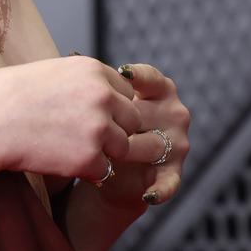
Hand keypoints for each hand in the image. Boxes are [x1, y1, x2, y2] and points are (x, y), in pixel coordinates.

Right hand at [0, 53, 153, 188]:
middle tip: (82, 137)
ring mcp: (98, 127)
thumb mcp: (51, 73)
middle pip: (132, 120)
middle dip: (114, 130)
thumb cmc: (8, 98)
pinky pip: (104, 170)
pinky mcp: (89, 157)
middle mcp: (103, 96)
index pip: (126, 92)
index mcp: (93, 70)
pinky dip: (86, 171)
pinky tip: (61, 162)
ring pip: (122, 147)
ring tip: (69, 149)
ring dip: (102, 152)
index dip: (110, 107)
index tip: (87, 115)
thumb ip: (82, 82)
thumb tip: (104, 95)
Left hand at [85, 60, 188, 220]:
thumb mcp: (105, 103)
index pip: (152, 78)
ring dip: (131, 153)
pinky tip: (147, 194)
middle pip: (147, 115)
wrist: (112, 168)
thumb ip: (99, 86)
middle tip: (98, 126)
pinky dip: (161, 190)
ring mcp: (178, 144)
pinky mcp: (173, 173)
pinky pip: (170, 183)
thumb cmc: (105, 126)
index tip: (121, 73)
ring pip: (154, 146)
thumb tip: (73, 55)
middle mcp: (175, 114)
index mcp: (161, 91)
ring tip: (110, 157)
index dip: (138, 76)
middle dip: (121, 123)